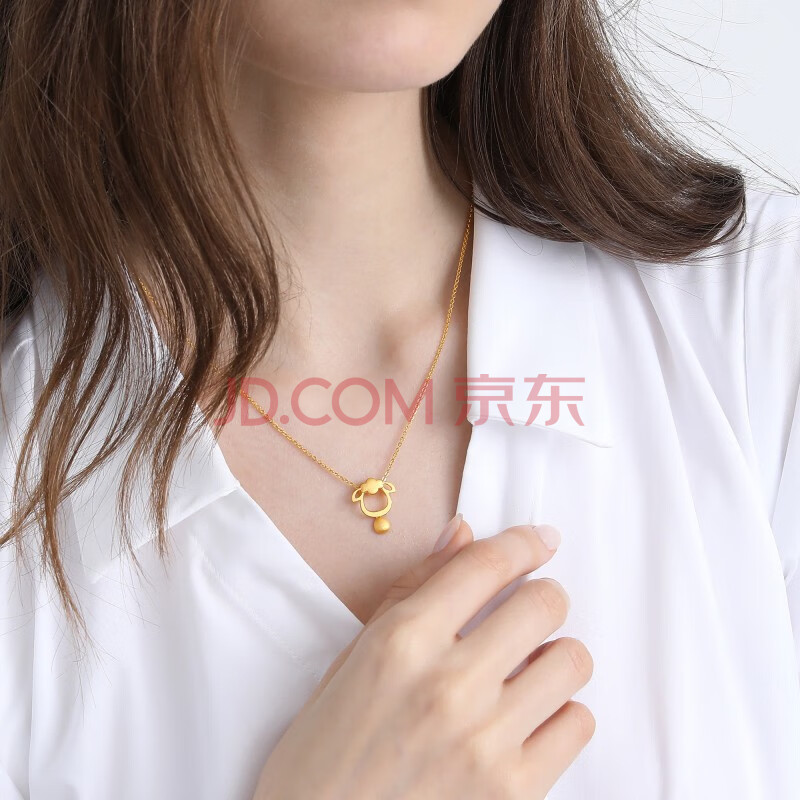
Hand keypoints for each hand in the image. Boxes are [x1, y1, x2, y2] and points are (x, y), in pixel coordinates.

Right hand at [252, 519, 594, 799]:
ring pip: (571, 661)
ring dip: (554, 654)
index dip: (523, 542)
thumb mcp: (354, 657)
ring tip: (527, 667)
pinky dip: (561, 712)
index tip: (540, 540)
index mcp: (402, 641)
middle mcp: (448, 684)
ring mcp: (485, 741)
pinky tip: (529, 717)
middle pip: (543, 604)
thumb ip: (412, 589)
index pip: (486, 566)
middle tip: (530, 607)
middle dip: (542, 596)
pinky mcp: (514, 791)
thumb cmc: (325, 750)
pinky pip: (578, 724)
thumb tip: (462, 536)